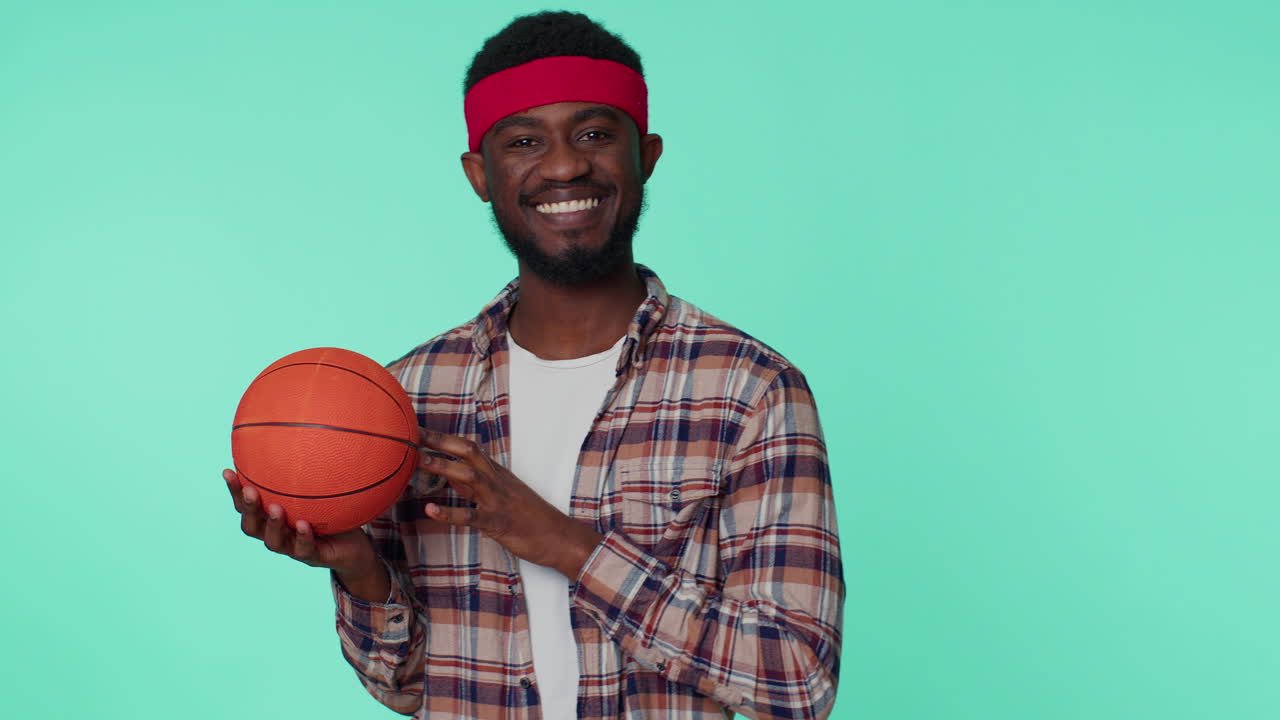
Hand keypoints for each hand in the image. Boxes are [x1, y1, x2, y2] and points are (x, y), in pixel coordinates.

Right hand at [223, 468, 389, 601]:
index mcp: (272, 518)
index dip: (234, 491)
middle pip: (251, 525)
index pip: (246, 505)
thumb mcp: (322, 490)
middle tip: (249, 491)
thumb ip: (311, 469)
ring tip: (275, 509)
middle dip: (247, 508)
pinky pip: (305, 550)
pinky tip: (304, 525)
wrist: (354, 549)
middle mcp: (278, 533)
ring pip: (274, 541)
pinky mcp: (313, 558)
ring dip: (272, 525)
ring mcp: (293, 548)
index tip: (227, 470)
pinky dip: (303, 538)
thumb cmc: (333, 515)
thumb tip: (307, 431)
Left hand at [420, 431, 602, 577]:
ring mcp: (498, 500)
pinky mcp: (499, 522)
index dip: (444, 438)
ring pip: (470, 477)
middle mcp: (497, 481)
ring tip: (418, 462)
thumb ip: (476, 486)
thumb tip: (449, 477)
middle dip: (440, 442)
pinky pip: (471, 516)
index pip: (468, 448)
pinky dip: (449, 512)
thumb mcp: (503, 495)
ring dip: (443, 467)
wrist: (560, 536)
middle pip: (468, 453)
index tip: (420, 430)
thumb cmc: (531, 517)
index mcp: (497, 473)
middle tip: (412, 435)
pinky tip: (430, 510)